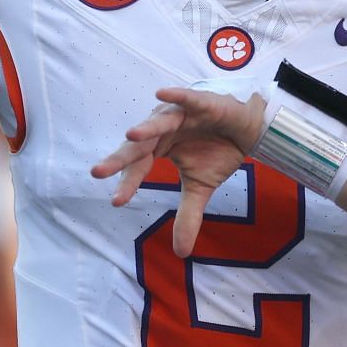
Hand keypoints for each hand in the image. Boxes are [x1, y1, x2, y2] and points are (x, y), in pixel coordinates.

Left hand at [92, 86, 265, 256]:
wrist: (248, 129)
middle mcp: (163, 129)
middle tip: (98, 172)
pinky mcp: (201, 102)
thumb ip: (187, 216)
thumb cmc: (218, 151)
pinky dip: (175, 94)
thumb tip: (181, 253)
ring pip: (158, 121)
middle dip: (119, 158)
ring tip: (131, 136)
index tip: (117, 202)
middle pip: (138, 145)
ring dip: (145, 128)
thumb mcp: (201, 187)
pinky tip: (161, 92)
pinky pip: (186, 98)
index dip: (128, 183)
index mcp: (159, 147)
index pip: (138, 168)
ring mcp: (180, 114)